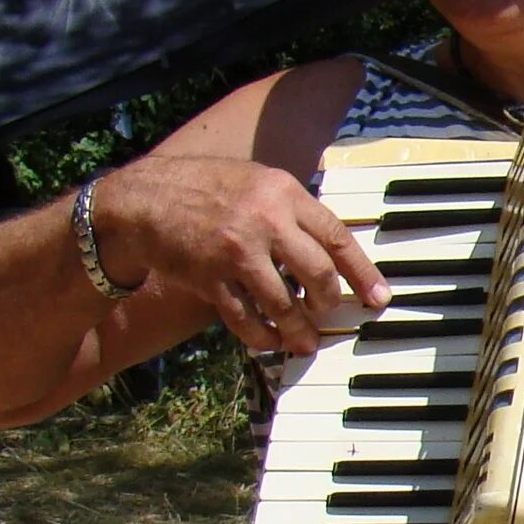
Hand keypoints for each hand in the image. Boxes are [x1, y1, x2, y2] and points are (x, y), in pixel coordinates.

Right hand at [91, 156, 386, 355]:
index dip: (363, 273)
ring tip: (307, 342)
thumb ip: (293, 209)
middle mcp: (265, 221)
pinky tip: (272, 342)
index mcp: (283, 193)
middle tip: (329, 313)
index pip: (337, 238)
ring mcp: (236, 252)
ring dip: (301, 330)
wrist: (145, 198)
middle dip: (329, 303)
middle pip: (318, 275)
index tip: (379, 298)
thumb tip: (334, 247)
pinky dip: (263, 337)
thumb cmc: (206, 189)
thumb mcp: (257, 182)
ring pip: (285, 304)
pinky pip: (246, 320)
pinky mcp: (210, 279)